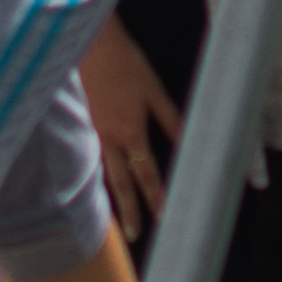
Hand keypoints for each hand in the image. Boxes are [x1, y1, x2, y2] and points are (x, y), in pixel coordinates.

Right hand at [80, 29, 180, 242]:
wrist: (92, 46)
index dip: (156, 195)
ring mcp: (97, 132)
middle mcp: (111, 138)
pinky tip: (110, 182)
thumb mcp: (154, 90)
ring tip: (123, 217)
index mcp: (130, 131)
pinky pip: (99, 157)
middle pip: (122, 182)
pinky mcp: (90, 124)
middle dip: (130, 209)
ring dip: (117, 196)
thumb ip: (171, 119)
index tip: (165, 216)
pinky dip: (105, 174)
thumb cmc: (127, 64)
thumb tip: (191, 141)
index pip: (145, 172)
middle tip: (136, 234)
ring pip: (108, 172)